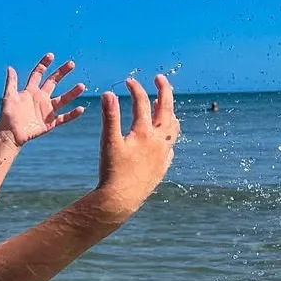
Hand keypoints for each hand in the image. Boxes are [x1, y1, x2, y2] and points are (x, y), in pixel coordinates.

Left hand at [0, 53, 85, 146]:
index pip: (38, 75)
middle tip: (71, 64)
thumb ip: (12, 83)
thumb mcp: (9, 97)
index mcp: (31, 91)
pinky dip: (72, 114)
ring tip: (81, 86)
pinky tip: (81, 109)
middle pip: (53, 82)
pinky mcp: (50, 123)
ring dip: (72, 93)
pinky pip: (64, 118)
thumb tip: (10, 68)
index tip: (51, 56)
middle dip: (62, 73)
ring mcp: (46, 111)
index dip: (44, 65)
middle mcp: (40, 99)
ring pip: (63, 100)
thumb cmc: (8, 115)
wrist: (9, 133)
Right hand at [96, 75, 179, 217]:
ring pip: (173, 127)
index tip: (128, 82)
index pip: (142, 103)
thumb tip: (107, 94)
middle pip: (166, 108)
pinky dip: (167, 136)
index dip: (135, 89)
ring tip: (164, 106)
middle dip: (163, 91)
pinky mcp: (163, 166)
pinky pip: (170, 146)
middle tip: (159, 79)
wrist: (120, 200)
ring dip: (169, 113)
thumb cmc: (112, 172)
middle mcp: (158, 140)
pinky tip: (163, 138)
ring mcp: (163, 154)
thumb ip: (109, 117)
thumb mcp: (108, 143)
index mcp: (144, 132)